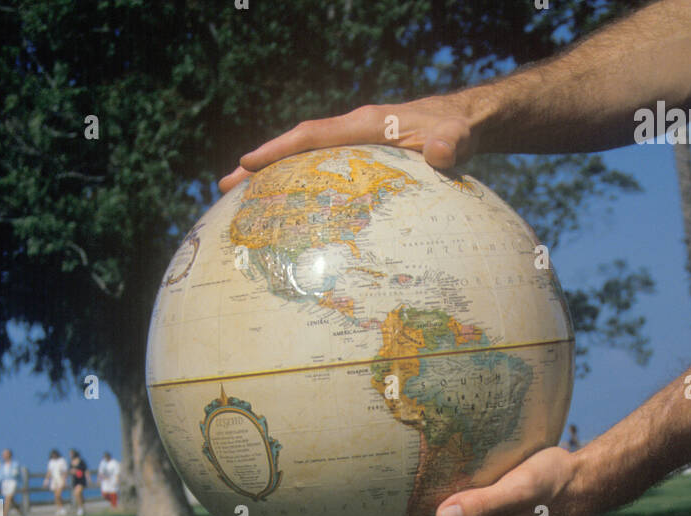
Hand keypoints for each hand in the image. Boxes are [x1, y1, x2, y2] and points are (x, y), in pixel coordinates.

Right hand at [218, 93, 483, 191]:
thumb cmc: (460, 131)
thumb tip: (441, 151)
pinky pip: (321, 177)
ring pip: (306, 164)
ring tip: (240, 204)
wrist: (466, 125)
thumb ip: (452, 143)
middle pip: (297, 149)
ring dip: (274, 182)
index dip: (280, 148)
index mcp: (366, 124)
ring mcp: (353, 150)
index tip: (248, 161)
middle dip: (260, 166)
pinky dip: (299, 191)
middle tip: (224, 187)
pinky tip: (286, 217)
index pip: (314, 135)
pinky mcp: (359, 165)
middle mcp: (353, 134)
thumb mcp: (459, 136)